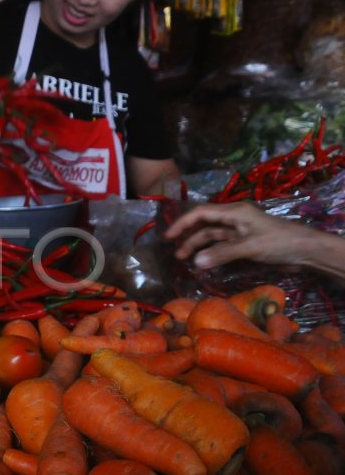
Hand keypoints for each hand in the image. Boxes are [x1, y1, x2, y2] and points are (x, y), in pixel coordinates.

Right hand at [163, 202, 311, 268]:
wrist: (306, 250)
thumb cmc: (279, 242)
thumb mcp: (249, 246)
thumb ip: (222, 253)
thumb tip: (195, 261)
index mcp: (234, 212)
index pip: (201, 213)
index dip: (182, 223)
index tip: (168, 237)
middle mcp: (234, 219)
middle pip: (204, 225)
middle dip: (188, 238)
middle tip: (175, 253)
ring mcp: (239, 232)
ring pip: (212, 237)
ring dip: (199, 247)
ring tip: (186, 261)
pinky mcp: (245, 244)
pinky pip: (222, 246)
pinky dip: (212, 254)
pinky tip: (204, 263)